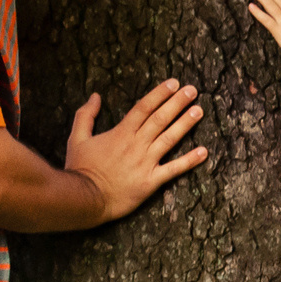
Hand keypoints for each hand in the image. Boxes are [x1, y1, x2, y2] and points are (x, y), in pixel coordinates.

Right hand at [64, 80, 207, 221]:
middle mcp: (136, 144)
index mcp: (121, 132)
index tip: (174, 83)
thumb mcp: (77, 138)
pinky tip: (203, 152)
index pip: (144, 107)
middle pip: (160, 119)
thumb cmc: (80, 169)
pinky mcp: (151, 182)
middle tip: (193, 90)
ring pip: (169, 139)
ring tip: (199, 111)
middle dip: (178, 103)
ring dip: (186, 124)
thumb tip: (95, 96)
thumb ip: (86, 115)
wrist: (85, 198)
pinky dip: (189, 161)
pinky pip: (173, 169)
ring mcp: (145, 163)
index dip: (160, 93)